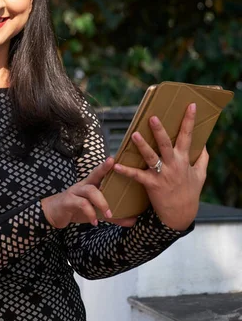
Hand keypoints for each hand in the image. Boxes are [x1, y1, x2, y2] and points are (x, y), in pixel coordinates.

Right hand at [41, 158, 137, 228]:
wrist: (54, 213)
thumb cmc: (76, 208)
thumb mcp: (96, 211)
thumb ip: (114, 216)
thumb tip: (133, 220)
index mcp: (90, 184)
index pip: (100, 171)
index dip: (107, 164)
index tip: (115, 157)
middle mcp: (83, 185)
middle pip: (94, 174)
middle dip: (104, 170)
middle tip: (114, 167)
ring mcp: (75, 192)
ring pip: (90, 191)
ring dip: (102, 202)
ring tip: (109, 214)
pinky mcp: (69, 202)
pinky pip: (81, 204)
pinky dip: (90, 214)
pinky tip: (95, 222)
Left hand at [112, 103, 208, 230]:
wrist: (180, 215)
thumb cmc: (189, 193)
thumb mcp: (200, 176)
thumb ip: (202, 160)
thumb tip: (204, 145)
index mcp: (184, 160)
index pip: (188, 136)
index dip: (189, 120)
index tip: (191, 105)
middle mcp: (173, 165)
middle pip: (166, 144)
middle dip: (159, 131)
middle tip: (153, 118)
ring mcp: (162, 175)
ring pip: (151, 157)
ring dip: (142, 146)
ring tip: (134, 134)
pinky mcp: (151, 184)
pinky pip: (137, 176)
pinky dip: (125, 171)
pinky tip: (116, 165)